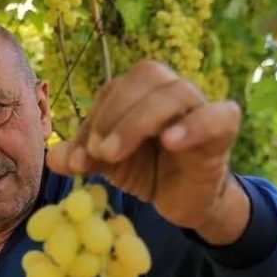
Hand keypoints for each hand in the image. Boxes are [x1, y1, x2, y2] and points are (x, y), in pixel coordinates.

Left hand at [47, 61, 246, 237]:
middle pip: (147, 76)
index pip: (116, 88)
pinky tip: (171, 141)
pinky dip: (193, 125)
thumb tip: (53, 157)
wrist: (183, 200)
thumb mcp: (108, 165)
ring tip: (114, 154)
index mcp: (142, 92)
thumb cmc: (146, 170)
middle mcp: (171, 92)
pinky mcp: (222, 131)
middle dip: (114, 112)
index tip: (79, 156)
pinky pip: (218, 116)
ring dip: (138, 122)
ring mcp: (200, 107)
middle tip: (98, 151)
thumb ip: (82, 156)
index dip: (95, 118)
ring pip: (175, 93)